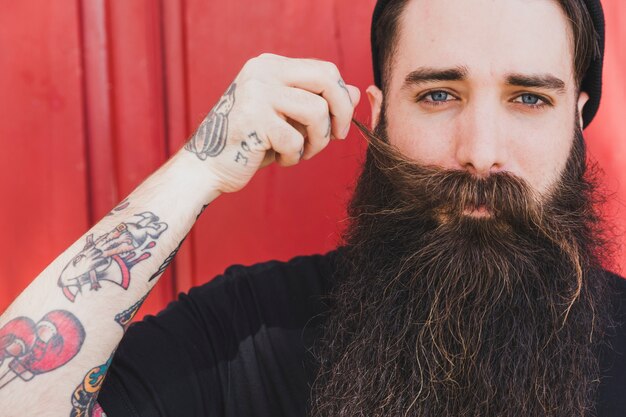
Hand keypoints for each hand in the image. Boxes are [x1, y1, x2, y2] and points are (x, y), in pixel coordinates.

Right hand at [184, 53, 360, 193]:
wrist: (206, 167)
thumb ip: (319, 102)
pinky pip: (296, 140)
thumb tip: (358, 92)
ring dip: (317, 141)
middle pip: (327, 79)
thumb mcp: (288, 119)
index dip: (342, 98)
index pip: (325, 69)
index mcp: (270, 65)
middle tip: (339, 137)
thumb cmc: (251, 143)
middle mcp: (262, 71)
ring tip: (300, 152)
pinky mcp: (254, 120)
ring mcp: (256, 92)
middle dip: (342, 112)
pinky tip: (276, 160)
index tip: (340, 125)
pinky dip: (293, 157)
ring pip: (316, 112)